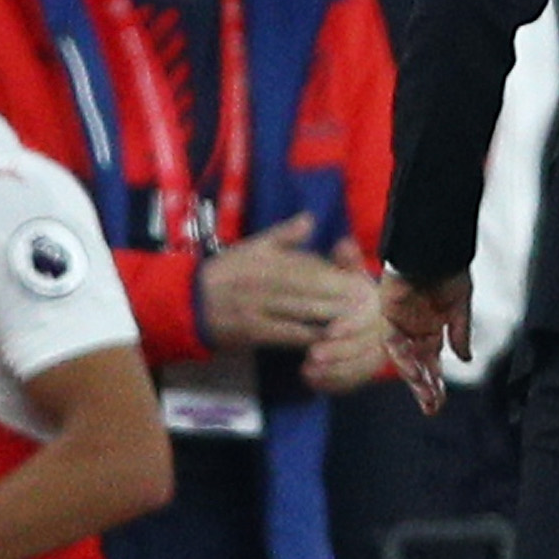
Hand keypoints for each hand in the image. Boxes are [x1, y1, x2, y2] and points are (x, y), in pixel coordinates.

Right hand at [196, 215, 364, 350]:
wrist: (188, 302)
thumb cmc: (227, 273)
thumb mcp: (252, 247)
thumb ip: (284, 235)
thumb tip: (310, 219)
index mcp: (267, 260)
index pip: (309, 266)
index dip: (337, 274)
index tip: (361, 281)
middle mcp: (264, 282)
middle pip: (311, 288)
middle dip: (341, 296)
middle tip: (370, 302)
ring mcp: (258, 308)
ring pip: (302, 311)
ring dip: (332, 316)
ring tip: (359, 320)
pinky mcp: (253, 331)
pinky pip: (286, 335)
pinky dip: (309, 338)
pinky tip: (330, 340)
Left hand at [297, 240, 390, 396]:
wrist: (359, 312)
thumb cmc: (349, 288)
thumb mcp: (348, 270)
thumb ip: (347, 261)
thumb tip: (344, 245)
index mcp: (386, 306)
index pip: (376, 320)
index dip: (353, 326)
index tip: (329, 330)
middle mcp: (390, 330)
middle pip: (371, 348)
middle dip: (340, 353)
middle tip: (313, 354)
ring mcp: (381, 352)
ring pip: (363, 367)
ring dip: (335, 370)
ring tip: (308, 367)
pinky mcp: (368, 368)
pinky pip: (355, 380)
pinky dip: (333, 382)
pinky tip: (311, 378)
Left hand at [381, 271, 473, 417]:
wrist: (431, 250)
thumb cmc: (448, 271)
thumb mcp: (460, 305)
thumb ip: (460, 332)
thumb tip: (465, 359)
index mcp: (433, 329)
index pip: (432, 362)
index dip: (435, 383)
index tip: (439, 402)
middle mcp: (416, 330)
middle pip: (418, 366)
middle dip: (425, 388)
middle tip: (432, 409)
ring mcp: (402, 324)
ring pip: (406, 359)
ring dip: (415, 378)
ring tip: (425, 396)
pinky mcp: (388, 315)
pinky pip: (393, 342)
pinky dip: (403, 357)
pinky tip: (414, 372)